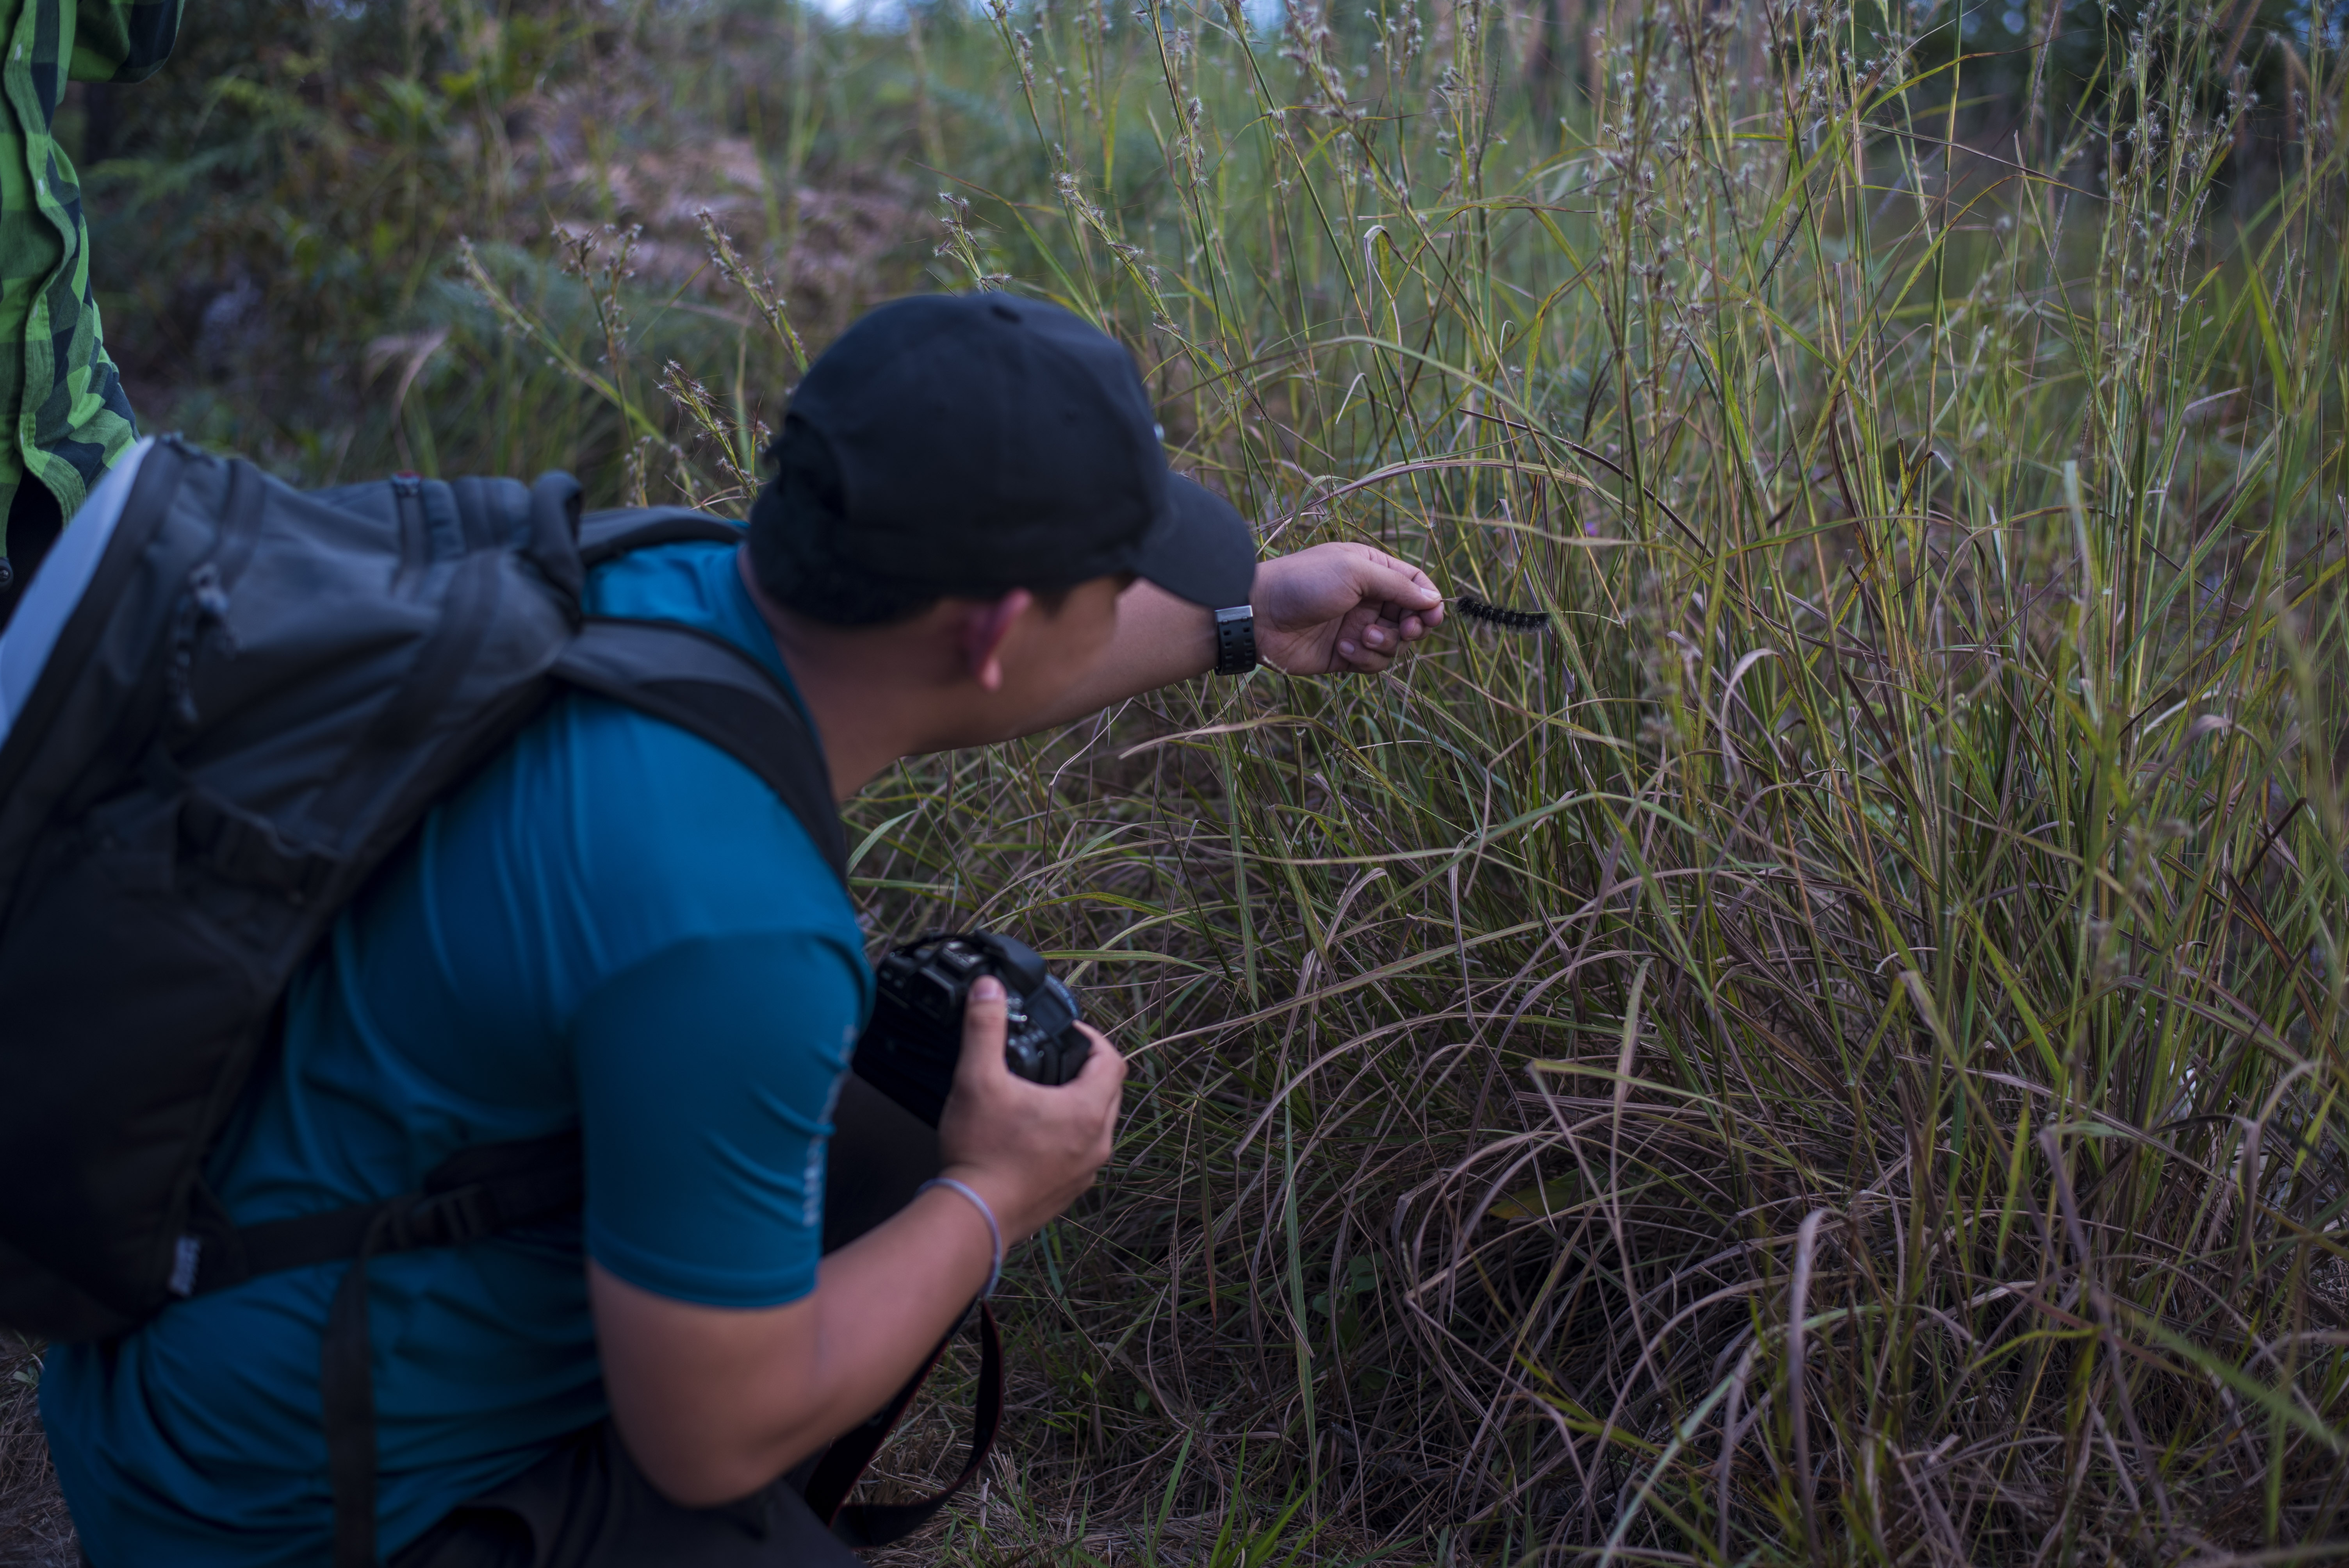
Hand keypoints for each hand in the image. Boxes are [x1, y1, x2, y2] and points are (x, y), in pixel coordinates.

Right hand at [937, 977, 1125, 1241]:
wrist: (973, 1216)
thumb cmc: (980, 1154)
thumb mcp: (977, 1078)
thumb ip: (984, 1028)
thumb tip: (988, 989)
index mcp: (1086, 1110)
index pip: (1112, 1060)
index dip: (1092, 1038)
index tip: (1067, 1032)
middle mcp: (1096, 1142)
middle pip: (1108, 1091)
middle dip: (1086, 1069)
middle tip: (1054, 1057)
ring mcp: (1085, 1170)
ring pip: (1095, 1124)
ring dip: (1076, 1104)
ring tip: (1041, 1093)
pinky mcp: (1069, 1190)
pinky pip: (1080, 1152)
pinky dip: (1065, 1136)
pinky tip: (1032, 1133)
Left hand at [1253, 542, 1445, 674]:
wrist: (1259, 614)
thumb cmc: (1304, 583)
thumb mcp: (1354, 572)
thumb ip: (1397, 585)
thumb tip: (1433, 599)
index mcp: (1371, 570)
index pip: (1414, 583)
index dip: (1429, 600)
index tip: (1433, 615)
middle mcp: (1367, 598)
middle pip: (1410, 617)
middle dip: (1413, 626)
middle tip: (1407, 630)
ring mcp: (1356, 627)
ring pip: (1394, 643)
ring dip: (1385, 644)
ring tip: (1361, 637)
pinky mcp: (1344, 655)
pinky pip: (1373, 663)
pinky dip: (1365, 659)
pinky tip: (1344, 649)